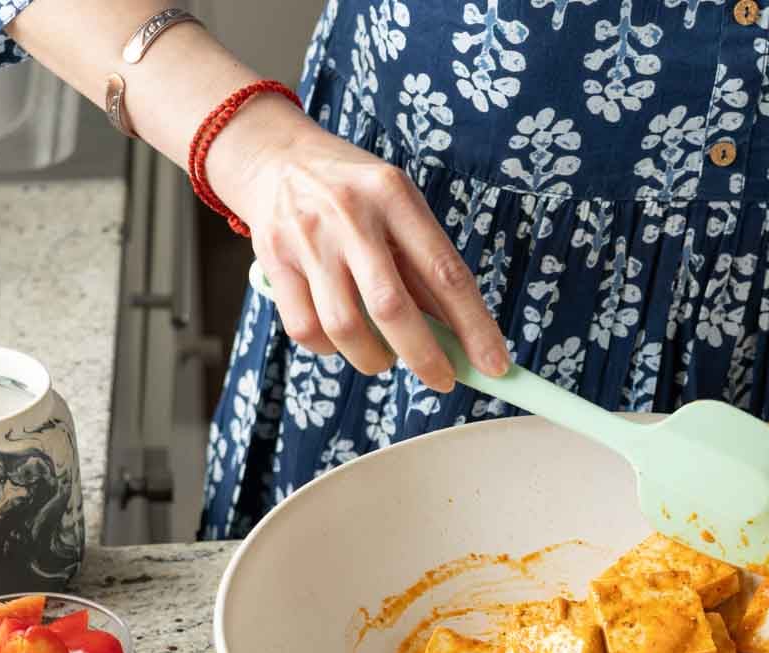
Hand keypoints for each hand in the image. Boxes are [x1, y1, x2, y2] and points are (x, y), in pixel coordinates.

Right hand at [212, 99, 508, 391]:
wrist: (275, 156)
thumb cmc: (354, 192)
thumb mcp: (398, 207)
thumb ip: (425, 266)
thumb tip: (463, 336)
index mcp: (394, 195)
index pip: (445, 273)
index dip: (474, 327)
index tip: (495, 366)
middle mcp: (349, 215)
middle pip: (392, 307)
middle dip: (424, 357)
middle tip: (442, 379)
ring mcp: (307, 239)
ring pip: (345, 327)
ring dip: (374, 359)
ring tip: (384, 357)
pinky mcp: (274, 262)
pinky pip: (306, 330)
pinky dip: (331, 349)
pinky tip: (342, 339)